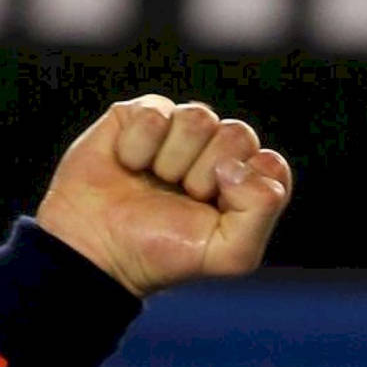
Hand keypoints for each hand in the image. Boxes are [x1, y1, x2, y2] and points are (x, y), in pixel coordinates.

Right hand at [35, 97, 293, 296]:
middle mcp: (216, 153)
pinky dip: (139, 146)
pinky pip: (157, 112)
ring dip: (173, 160)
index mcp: (245, 184)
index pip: (271, 164)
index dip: (245, 187)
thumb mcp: (229, 253)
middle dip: (206, 174)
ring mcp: (179, 132)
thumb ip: (261, 211)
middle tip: (182, 197)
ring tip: (155, 181)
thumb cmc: (162, 253)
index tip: (215, 210)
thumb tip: (237, 165)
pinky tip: (129, 165)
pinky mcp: (140, 116)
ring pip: (199, 117)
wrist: (96, 249)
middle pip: (239, 134)